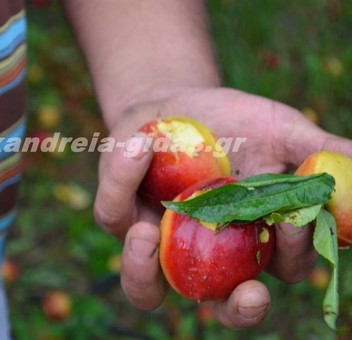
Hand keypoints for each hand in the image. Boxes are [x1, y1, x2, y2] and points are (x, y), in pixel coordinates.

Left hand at [94, 87, 351, 327]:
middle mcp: (205, 254)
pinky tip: (138, 144)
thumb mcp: (281, 131)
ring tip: (148, 234)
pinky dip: (122, 179)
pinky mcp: (119, 216)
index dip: (290, 257)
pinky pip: (114, 214)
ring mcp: (159, 243)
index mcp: (250, 240)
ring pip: (146, 287)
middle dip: (235, 308)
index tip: (291, 224)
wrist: (178, 101)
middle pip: (217, 302)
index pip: (278, 268)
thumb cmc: (236, 123)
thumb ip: (318, 152)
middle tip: (248, 294)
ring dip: (144, 270)